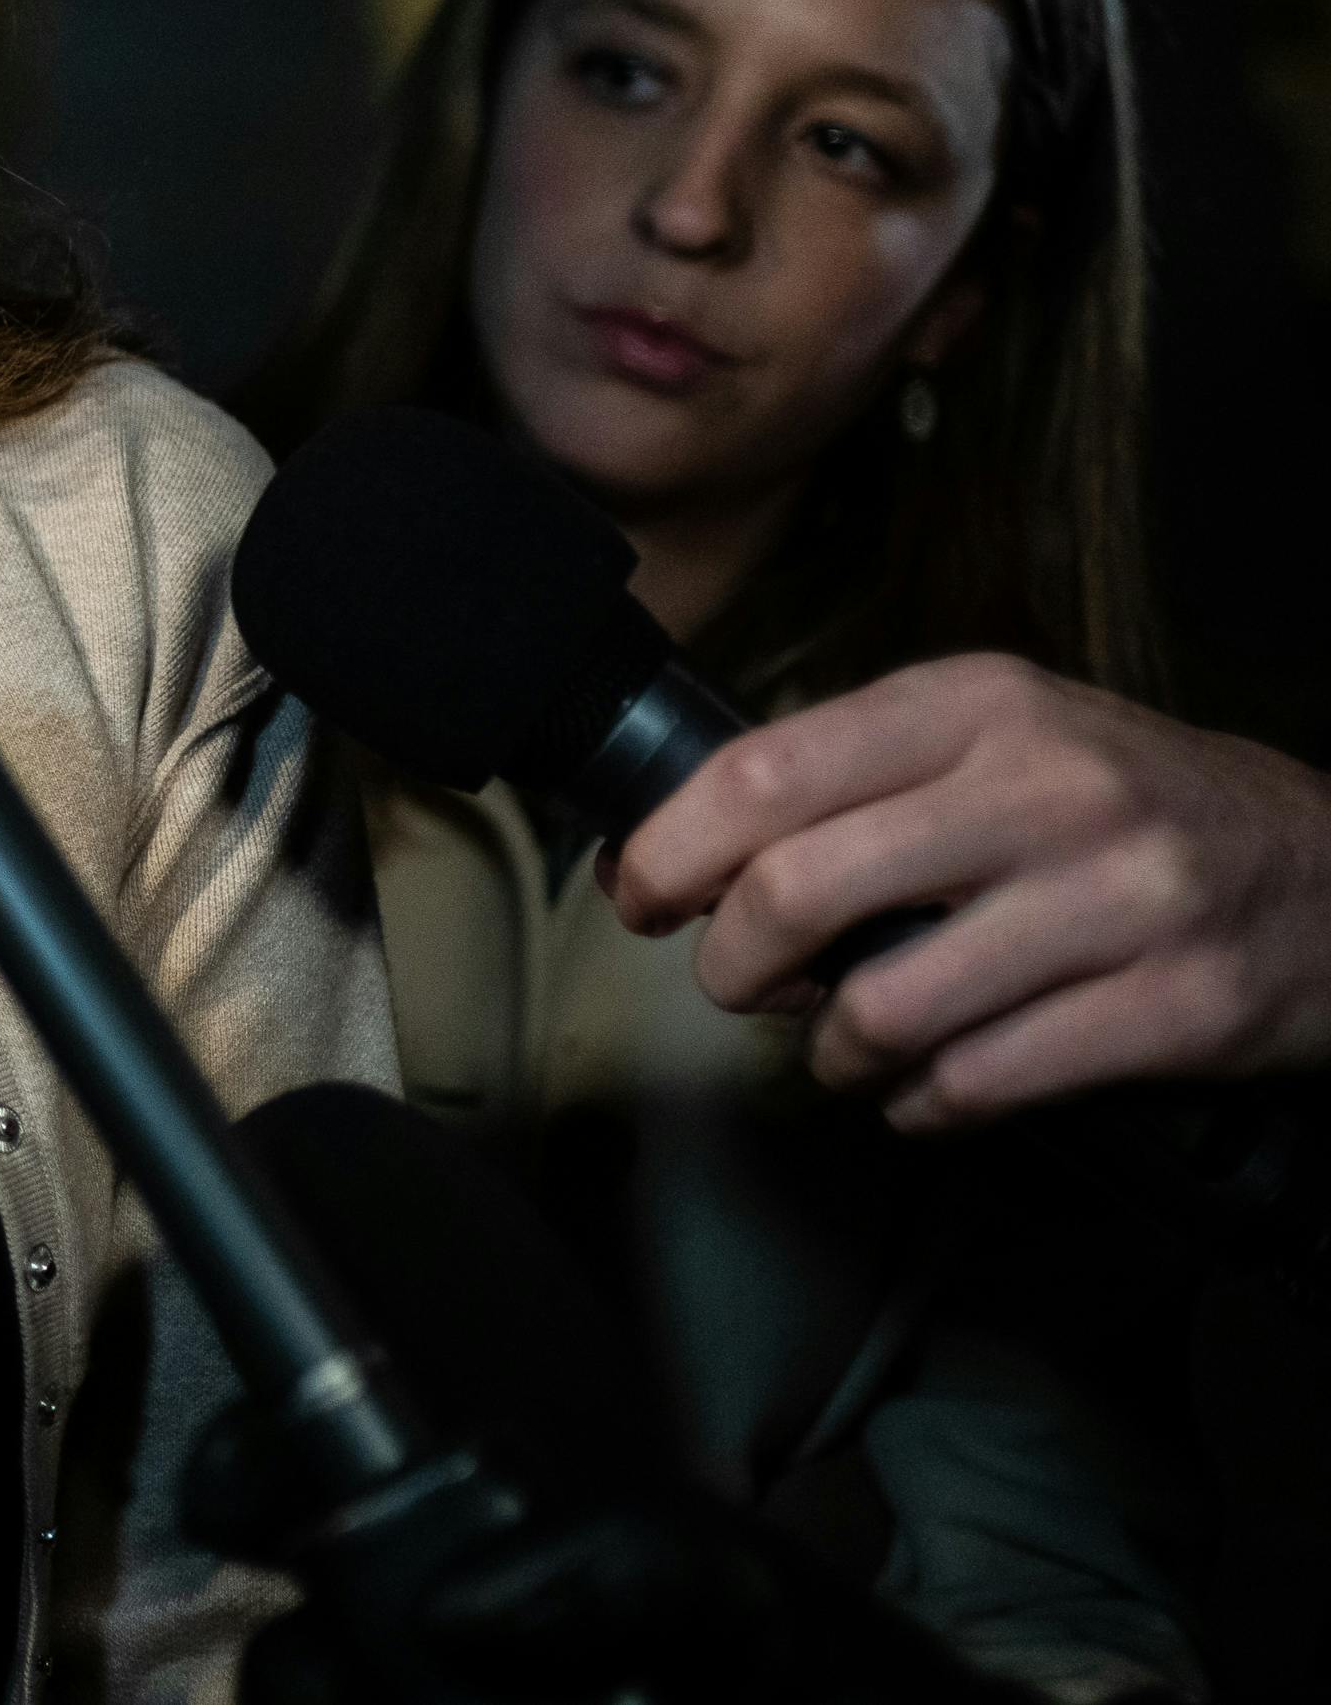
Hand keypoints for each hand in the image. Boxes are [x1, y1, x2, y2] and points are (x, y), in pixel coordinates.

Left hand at [613, 655, 1330, 1126]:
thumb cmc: (1124, 804)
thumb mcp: (1003, 735)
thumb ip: (864, 771)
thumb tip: (696, 841)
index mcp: (980, 707)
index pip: (764, 773)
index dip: (669, 849)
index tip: (636, 896)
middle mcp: (1048, 791)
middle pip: (796, 890)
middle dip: (733, 964)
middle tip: (740, 986)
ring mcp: (1120, 902)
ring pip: (885, 1007)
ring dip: (834, 1052)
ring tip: (846, 1046)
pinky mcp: (1175, 1009)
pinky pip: (982, 1083)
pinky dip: (922, 1104)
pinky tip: (927, 1088)